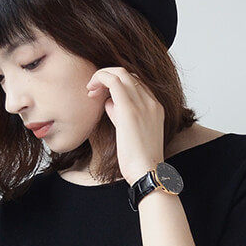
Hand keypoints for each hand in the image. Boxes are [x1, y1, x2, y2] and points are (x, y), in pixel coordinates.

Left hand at [86, 67, 164, 183]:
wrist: (148, 172)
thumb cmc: (139, 159)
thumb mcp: (132, 132)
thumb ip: (122, 115)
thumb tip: (109, 104)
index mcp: (155, 107)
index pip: (136, 82)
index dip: (116, 82)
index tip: (101, 94)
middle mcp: (151, 101)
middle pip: (128, 74)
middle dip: (107, 76)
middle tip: (92, 89)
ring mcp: (142, 104)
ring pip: (120, 73)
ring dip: (101, 76)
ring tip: (90, 90)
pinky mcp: (129, 110)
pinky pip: (113, 81)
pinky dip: (100, 79)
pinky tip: (91, 90)